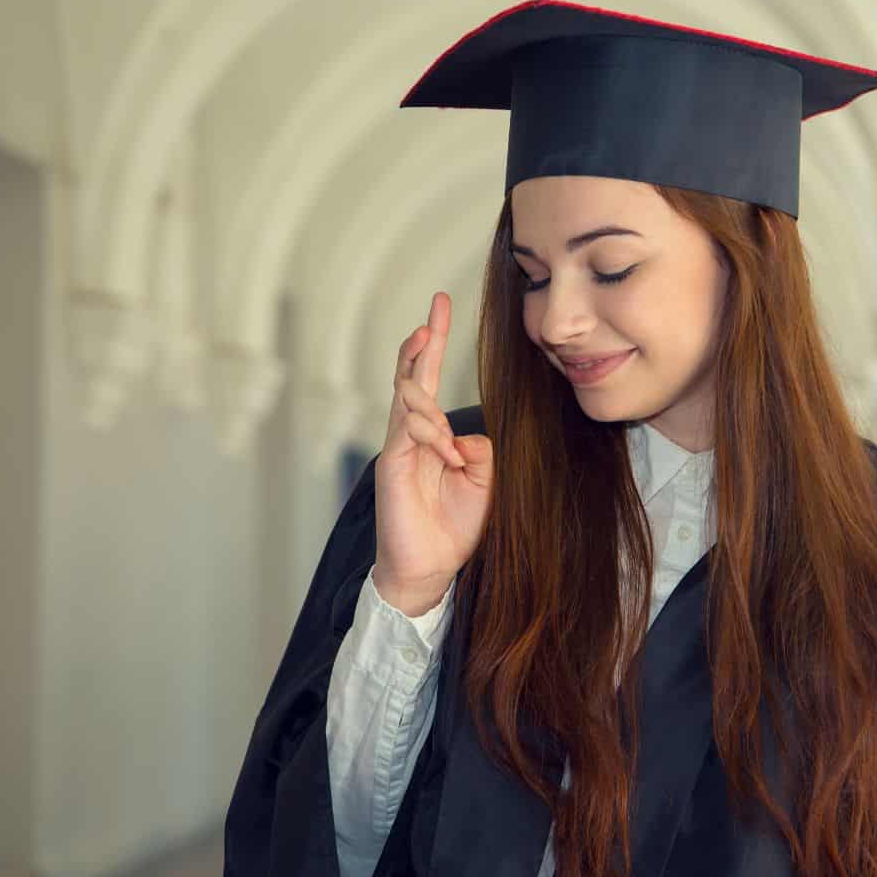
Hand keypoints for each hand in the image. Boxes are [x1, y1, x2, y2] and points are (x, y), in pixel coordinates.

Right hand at [373, 292, 493, 615]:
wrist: (431, 569)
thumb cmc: (456, 527)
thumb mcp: (485, 480)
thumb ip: (479, 449)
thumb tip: (465, 435)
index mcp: (432, 434)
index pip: (429, 379)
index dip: (434, 343)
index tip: (439, 307)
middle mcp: (411, 435)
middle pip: (412, 376)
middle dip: (423, 341)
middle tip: (434, 309)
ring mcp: (398, 448)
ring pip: (408, 401)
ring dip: (431, 401)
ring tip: (448, 434)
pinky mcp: (391, 467)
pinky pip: (406, 434)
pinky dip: (429, 434)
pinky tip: (445, 448)